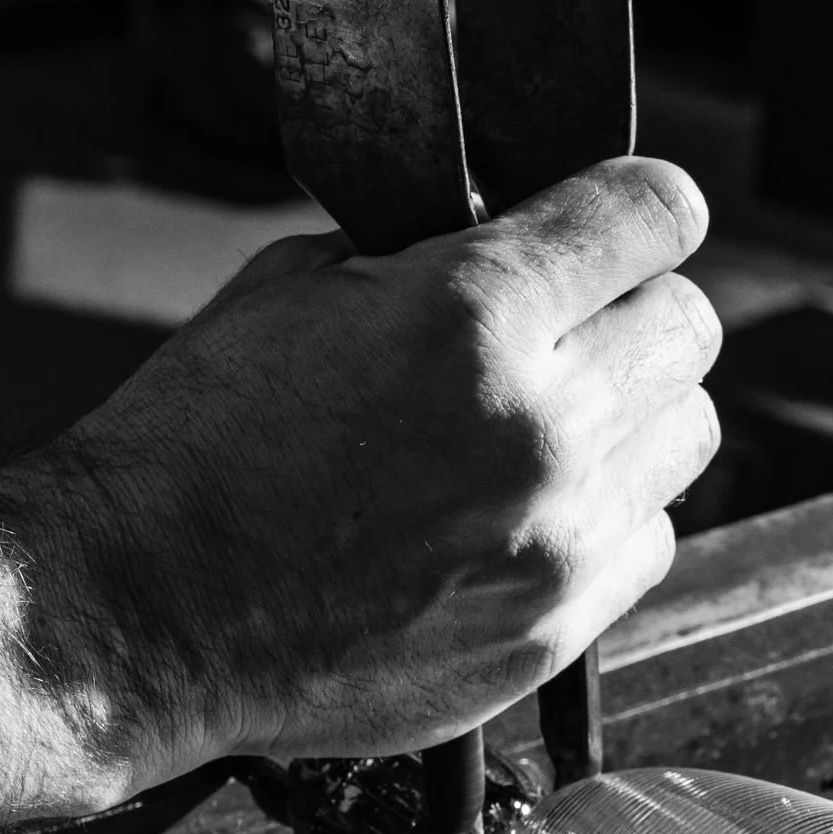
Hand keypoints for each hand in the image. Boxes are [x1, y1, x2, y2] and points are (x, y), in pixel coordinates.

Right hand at [0, 156, 721, 790]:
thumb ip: (432, 259)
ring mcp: (557, 539)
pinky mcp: (550, 629)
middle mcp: (541, 423)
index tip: (634, 218)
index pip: (655, 213)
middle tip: (578, 329)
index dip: (643, 204)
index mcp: (475, 311)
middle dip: (637, 309)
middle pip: (691, 327)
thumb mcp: (294, 290)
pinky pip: (649, 542)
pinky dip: (609, 519)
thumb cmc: (196, 452)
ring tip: (552, 429)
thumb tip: (512, 248)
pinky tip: (529, 516)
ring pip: (687, 438)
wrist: (141, 614)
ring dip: (634, 418)